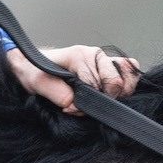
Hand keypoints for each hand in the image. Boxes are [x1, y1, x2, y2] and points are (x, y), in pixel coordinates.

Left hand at [6, 45, 141, 114]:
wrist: (32, 62)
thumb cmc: (35, 71)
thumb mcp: (38, 83)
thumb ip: (57, 94)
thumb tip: (75, 104)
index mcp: (79, 56)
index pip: (96, 85)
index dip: (85, 103)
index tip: (70, 108)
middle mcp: (95, 54)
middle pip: (116, 82)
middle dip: (102, 100)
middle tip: (83, 105)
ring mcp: (105, 59)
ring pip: (128, 76)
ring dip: (118, 93)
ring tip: (99, 99)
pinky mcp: (111, 64)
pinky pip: (130, 72)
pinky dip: (126, 85)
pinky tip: (110, 93)